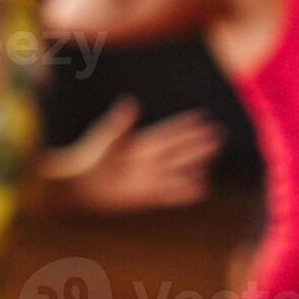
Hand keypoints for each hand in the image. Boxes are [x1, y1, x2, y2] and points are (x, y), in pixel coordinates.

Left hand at [56, 98, 219, 213]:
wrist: (79, 187)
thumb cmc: (89, 159)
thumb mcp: (106, 139)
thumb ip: (119, 124)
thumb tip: (131, 103)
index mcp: (140, 143)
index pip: (169, 133)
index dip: (185, 126)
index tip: (203, 117)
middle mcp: (148, 160)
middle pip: (179, 150)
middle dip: (198, 143)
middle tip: (219, 135)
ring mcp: (149, 178)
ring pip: (179, 171)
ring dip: (196, 165)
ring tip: (213, 161)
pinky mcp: (146, 195)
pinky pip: (172, 193)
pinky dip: (186, 191)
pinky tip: (202, 188)